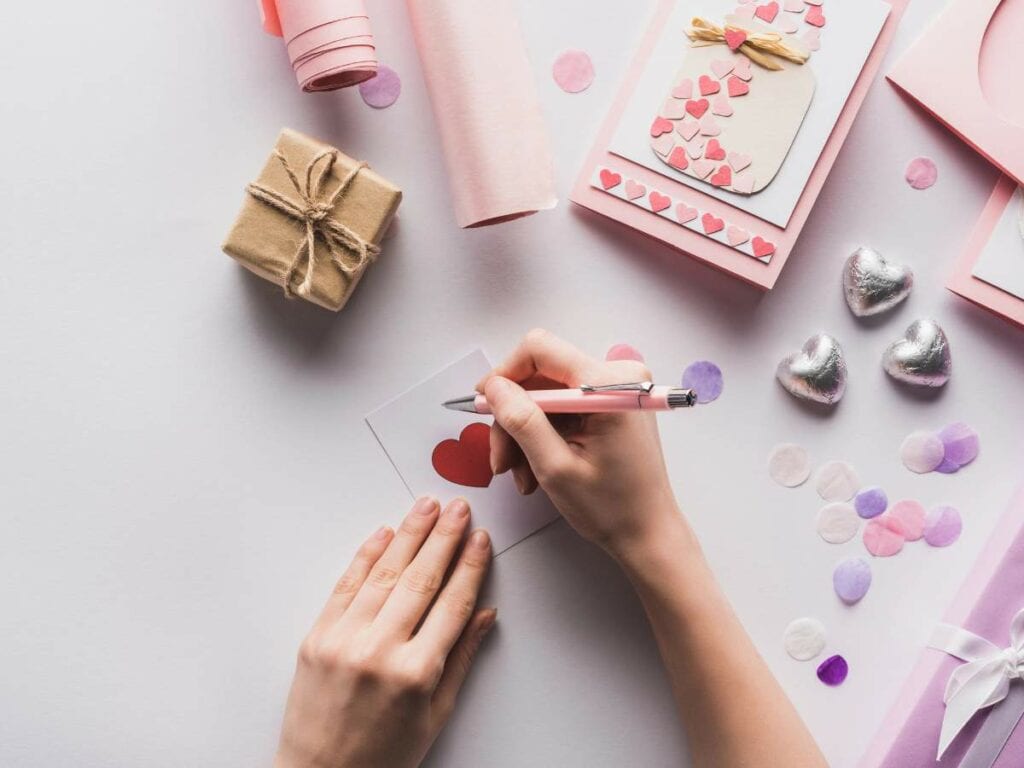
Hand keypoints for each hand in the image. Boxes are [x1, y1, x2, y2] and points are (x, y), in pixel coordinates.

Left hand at [275, 497, 494, 767]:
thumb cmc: (381, 755)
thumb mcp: (434, 714)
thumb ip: (460, 658)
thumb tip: (486, 615)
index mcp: (416, 673)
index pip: (452, 603)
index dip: (470, 566)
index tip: (481, 540)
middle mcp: (379, 651)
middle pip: (421, 579)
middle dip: (444, 537)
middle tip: (460, 509)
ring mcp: (343, 640)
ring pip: (384, 573)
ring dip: (408, 534)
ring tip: (427, 507)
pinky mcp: (316, 637)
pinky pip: (345, 585)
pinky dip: (366, 555)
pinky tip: (384, 533)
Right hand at [478, 329, 681, 557]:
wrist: (648, 533)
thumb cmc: (613, 508)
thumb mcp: (555, 467)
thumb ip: (522, 421)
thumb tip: (493, 387)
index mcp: (609, 385)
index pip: (540, 349)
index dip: (504, 374)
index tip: (485, 405)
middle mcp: (617, 376)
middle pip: (540, 376)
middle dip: (514, 417)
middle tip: (501, 459)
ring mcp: (615, 389)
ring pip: (546, 396)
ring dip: (525, 434)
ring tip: (522, 476)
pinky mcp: (611, 403)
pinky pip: (562, 409)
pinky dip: (543, 436)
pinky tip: (537, 470)